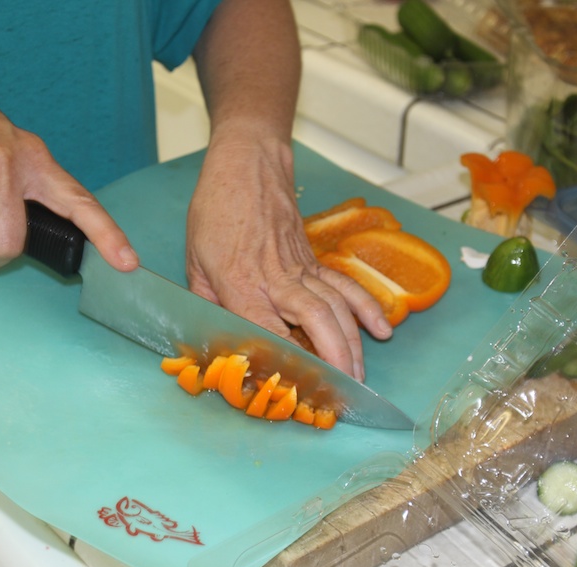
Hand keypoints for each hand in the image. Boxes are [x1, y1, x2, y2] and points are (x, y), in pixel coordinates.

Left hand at [185, 136, 391, 380]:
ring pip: (336, 308)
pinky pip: (346, 286)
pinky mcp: (315, 259)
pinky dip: (366, 309)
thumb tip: (211, 337)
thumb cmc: (216, 209)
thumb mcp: (193, 260)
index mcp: (240, 283)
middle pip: (315, 322)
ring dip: (352, 343)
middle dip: (333, 359)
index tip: (294, 387)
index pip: (266, 330)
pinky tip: (382, 330)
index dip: (282, 361)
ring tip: (360, 375)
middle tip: (342, 390)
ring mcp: (301, 268)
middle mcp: (276, 279)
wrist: (248, 165)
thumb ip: (205, 302)